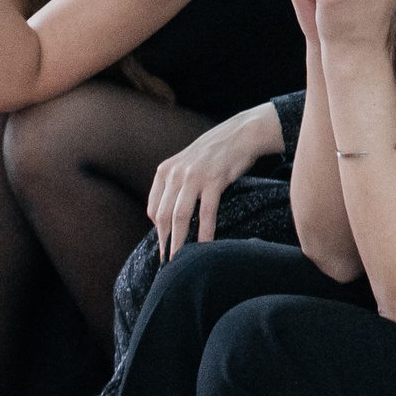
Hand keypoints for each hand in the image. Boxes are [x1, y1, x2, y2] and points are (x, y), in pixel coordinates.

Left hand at [146, 103, 283, 258]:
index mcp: (165, 171)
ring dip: (179, 242)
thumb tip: (168, 216)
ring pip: (180, 216)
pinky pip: (206, 213)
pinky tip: (205, 246)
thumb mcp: (187, 163)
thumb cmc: (216, 152)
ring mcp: (194, 176)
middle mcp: (176, 173)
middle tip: (168, 263)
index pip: (153, 209)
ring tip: (180, 260)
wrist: (242, 133)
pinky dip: (205, 232)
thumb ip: (175, 185)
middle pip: (163, 216)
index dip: (159, 231)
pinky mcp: (214, 179)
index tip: (165, 246)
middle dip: (165, 242)